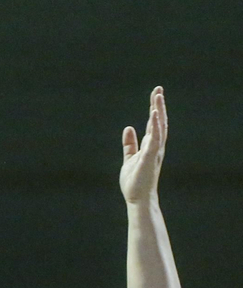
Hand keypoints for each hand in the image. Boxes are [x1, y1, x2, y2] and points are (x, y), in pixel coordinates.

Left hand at [120, 87, 167, 205]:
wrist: (138, 199)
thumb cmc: (135, 181)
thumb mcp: (129, 158)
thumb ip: (130, 144)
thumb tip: (129, 127)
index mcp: (151, 146)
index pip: (154, 124)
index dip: (155, 108)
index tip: (156, 94)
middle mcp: (155, 147)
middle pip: (159, 122)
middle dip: (158, 105)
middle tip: (158, 89)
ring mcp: (154, 152)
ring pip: (159, 128)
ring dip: (158, 112)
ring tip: (157, 97)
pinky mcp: (150, 158)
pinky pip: (154, 139)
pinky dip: (156, 126)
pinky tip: (154, 115)